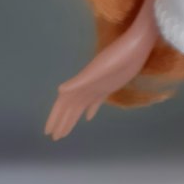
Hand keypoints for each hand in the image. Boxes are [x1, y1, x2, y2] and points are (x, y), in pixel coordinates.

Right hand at [44, 23, 154, 140]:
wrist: (136, 46)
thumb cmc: (117, 56)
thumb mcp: (97, 70)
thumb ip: (80, 81)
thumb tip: (60, 90)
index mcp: (82, 83)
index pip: (64, 103)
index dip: (55, 116)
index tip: (48, 132)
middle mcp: (87, 86)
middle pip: (71, 107)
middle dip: (62, 121)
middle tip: (55, 137)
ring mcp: (98, 86)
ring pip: (81, 106)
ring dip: (73, 118)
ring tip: (66, 131)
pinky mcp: (110, 87)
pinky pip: (97, 101)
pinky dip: (91, 110)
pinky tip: (89, 118)